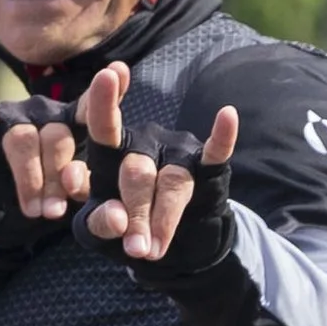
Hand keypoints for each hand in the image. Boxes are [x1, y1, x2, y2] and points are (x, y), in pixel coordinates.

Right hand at [0, 55, 91, 220]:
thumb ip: (87, 189)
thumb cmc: (48, 196)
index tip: (118, 71)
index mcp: (74, 123)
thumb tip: (90, 198)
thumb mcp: (74, 193)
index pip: (90, 110)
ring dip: (30, 180)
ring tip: (35, 212)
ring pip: (23, 140)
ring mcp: (15, 118)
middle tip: (56, 211)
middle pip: (57, 136)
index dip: (104, 97)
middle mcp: (46, 112)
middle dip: (57, 177)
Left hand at [75, 63, 241, 263]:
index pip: (103, 126)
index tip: (108, 73)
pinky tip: (227, 116)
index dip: (105, 102)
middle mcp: (143, 144)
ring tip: (153, 252)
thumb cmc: (129, 232)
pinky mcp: (207, 169)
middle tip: (135, 250)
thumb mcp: (102, 235)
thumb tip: (116, 218)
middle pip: (136, 171)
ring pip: (170, 184)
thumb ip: (99, 225)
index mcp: (110, 154)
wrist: (176, 251)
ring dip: (162, 222)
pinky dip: (222, 137)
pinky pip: (214, 152)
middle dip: (135, 215)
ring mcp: (177, 154)